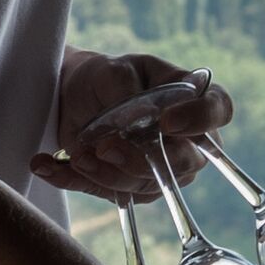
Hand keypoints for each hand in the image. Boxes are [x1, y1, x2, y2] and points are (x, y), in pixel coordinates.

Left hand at [34, 52, 231, 202]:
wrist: (69, 98)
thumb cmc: (101, 77)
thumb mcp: (110, 70)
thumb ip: (125, 88)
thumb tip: (140, 116)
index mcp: (190, 99)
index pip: (218, 109)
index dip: (201, 119)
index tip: (168, 122)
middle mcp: (186, 140)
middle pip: (186, 162)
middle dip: (142, 159)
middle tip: (105, 146)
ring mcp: (162, 169)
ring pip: (144, 185)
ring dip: (105, 172)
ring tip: (74, 152)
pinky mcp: (130, 190)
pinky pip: (107, 194)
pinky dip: (74, 180)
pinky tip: (45, 165)